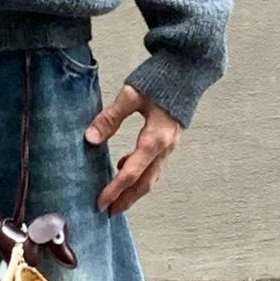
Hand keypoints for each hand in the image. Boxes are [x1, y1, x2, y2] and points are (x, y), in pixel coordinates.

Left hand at [85, 84, 182, 213]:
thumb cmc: (160, 79)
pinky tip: (125, 167)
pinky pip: (155, 165)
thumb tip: (91, 138)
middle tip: (109, 212)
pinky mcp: (170, 140)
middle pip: (145, 182)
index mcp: (155, 139)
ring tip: (118, 199)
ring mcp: (170, 145)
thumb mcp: (131, 95)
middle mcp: (165, 147)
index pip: (131, 172)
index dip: (114, 189)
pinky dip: (141, 173)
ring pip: (152, 176)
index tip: (100, 203)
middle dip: (127, 199)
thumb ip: (110, 117)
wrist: (188, 68)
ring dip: (135, 190)